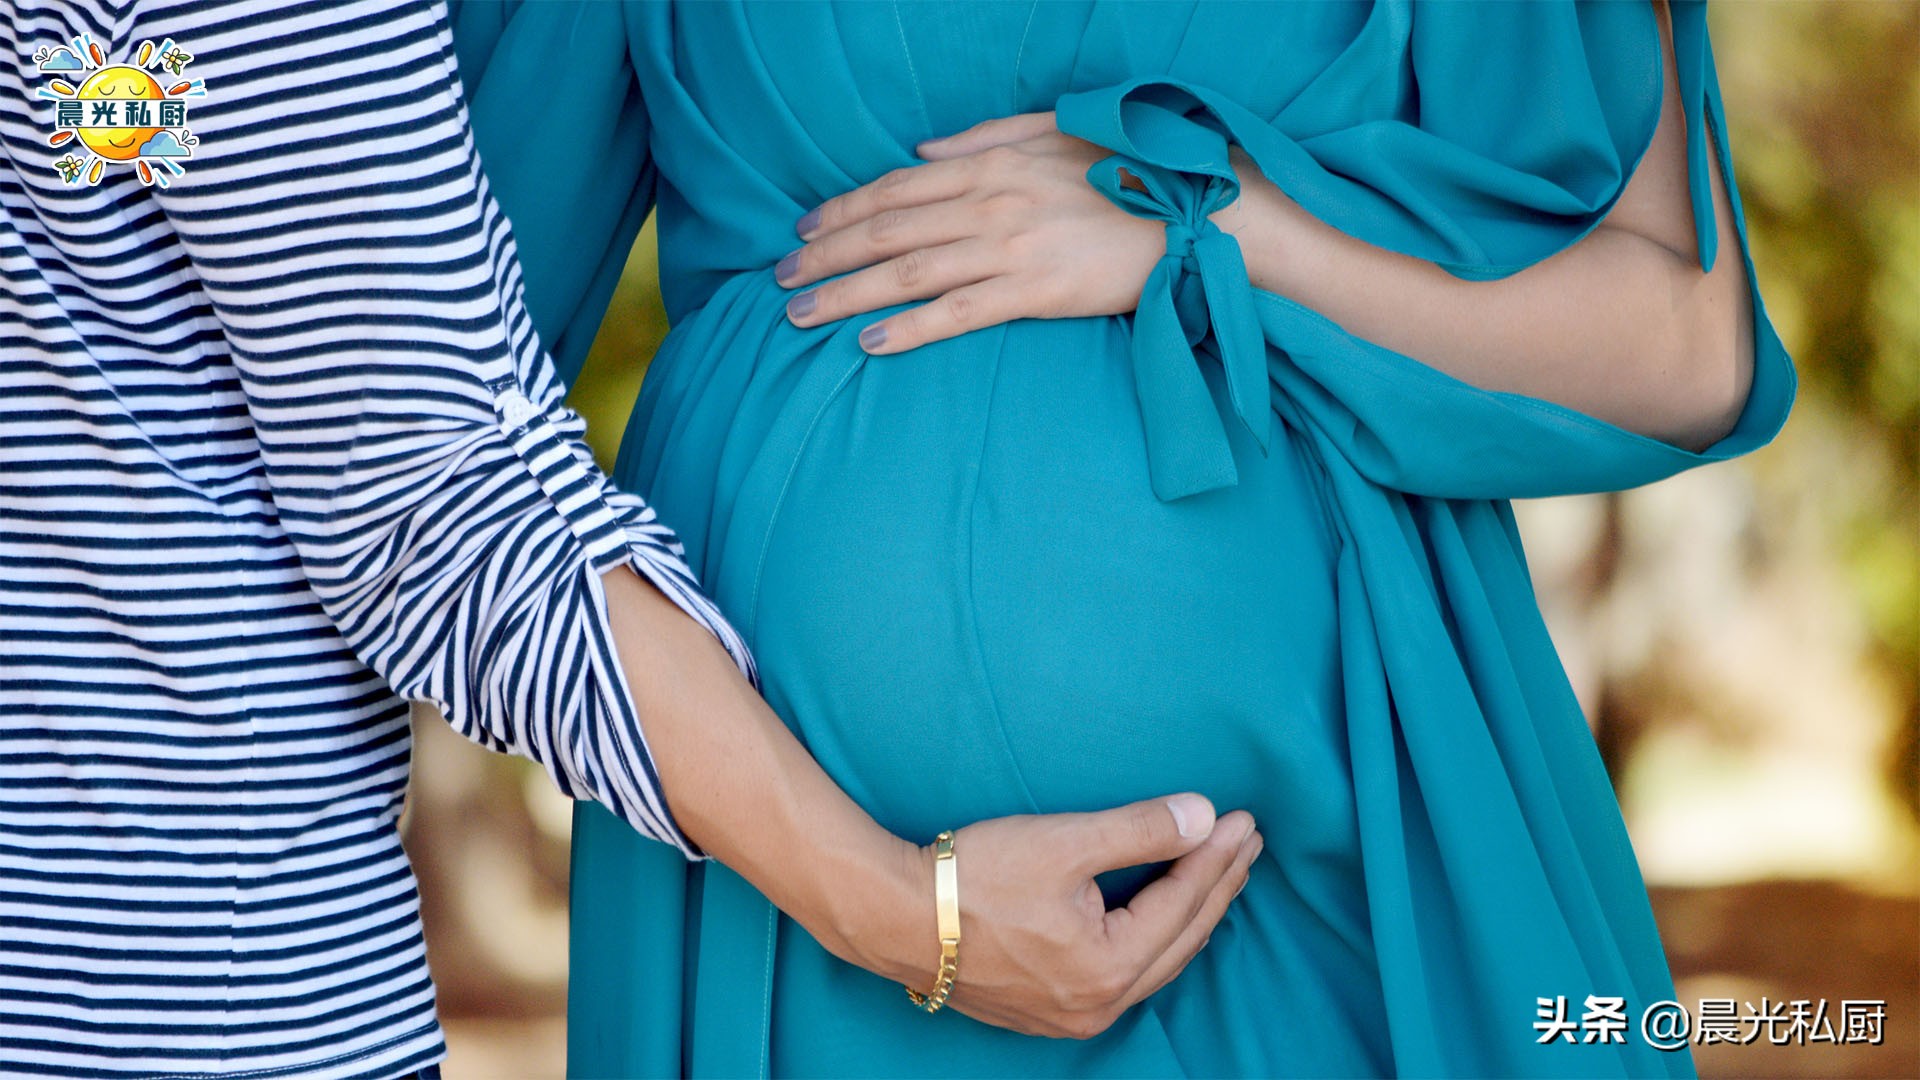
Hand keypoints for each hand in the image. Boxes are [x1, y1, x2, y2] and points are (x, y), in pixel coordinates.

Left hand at [776, 111, 1165, 353]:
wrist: (1194, 215)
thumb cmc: (1126, 174)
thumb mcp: (1053, 134)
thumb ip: (983, 139)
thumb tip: (920, 153)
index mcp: (992, 164)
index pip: (895, 188)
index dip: (842, 209)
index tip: (803, 229)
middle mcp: (991, 203)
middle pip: (886, 230)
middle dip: (824, 254)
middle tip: (780, 278)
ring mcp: (1011, 248)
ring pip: (907, 272)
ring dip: (846, 294)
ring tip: (800, 314)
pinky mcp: (1036, 292)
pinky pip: (958, 313)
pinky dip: (909, 328)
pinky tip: (869, 343)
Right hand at [866, 795, 1261, 1039]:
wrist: (894, 916)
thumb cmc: (973, 876)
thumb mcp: (1063, 842)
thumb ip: (1140, 830)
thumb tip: (1205, 817)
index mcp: (1108, 966)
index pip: (1182, 901)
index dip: (1217, 857)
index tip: (1244, 820)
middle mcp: (1098, 1005)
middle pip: (1180, 939)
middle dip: (1217, 887)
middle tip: (1247, 845)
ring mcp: (1071, 1015)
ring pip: (1155, 964)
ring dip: (1190, 916)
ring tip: (1218, 877)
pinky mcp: (1046, 1010)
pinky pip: (1125, 977)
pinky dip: (1154, 942)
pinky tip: (1162, 921)